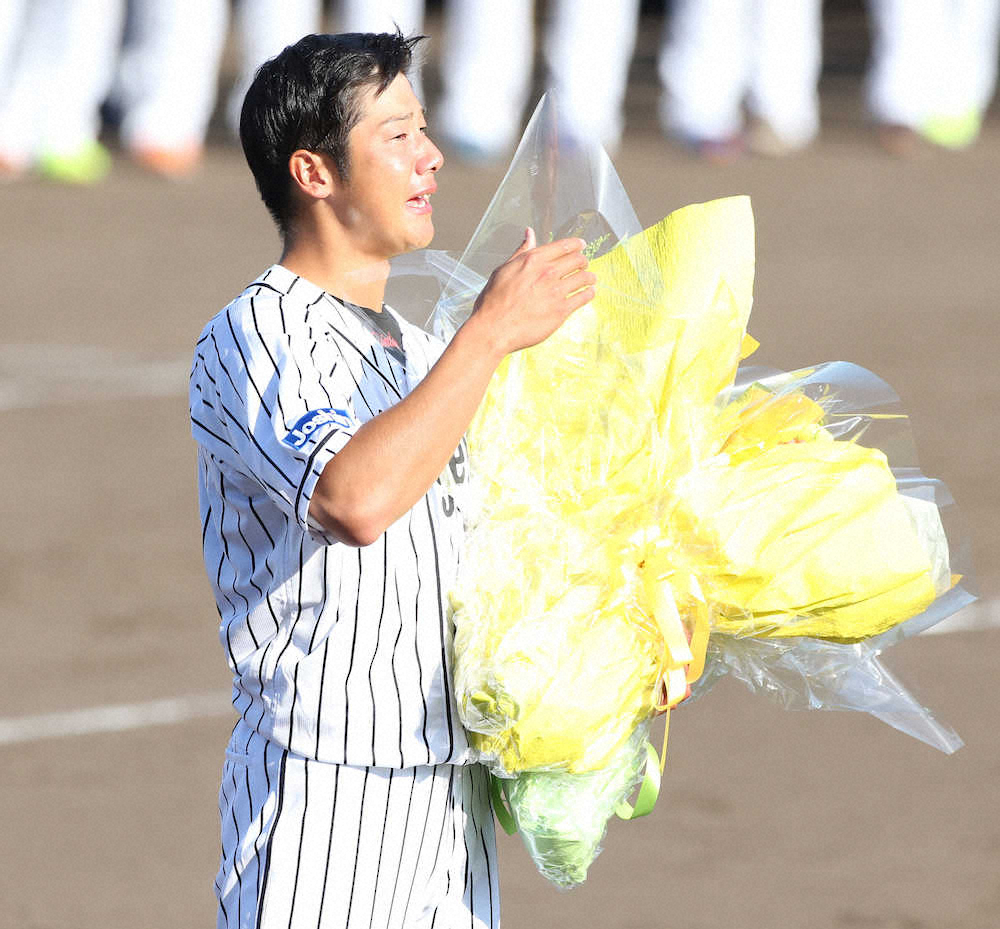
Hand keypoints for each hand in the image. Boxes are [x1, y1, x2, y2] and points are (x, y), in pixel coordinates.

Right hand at [469, 227, 596, 358]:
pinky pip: (584, 297)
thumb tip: (530, 233)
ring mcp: (555, 292)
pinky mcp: (561, 310)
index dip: (576, 244)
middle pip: (578, 260)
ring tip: (590, 279)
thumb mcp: (503, 269)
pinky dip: (589, 293)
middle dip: (583, 261)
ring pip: (584, 278)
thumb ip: (521, 251)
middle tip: (583, 265)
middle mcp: (547, 273)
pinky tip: (588, 293)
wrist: (493, 328)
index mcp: (533, 260)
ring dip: (589, 277)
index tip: (581, 246)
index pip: (564, 246)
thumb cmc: (494, 301)